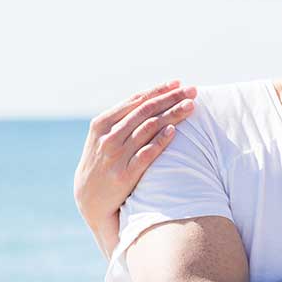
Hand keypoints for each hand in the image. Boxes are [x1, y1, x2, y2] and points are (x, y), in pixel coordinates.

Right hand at [74, 81, 196, 230]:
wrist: (89, 198)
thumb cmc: (103, 161)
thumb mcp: (104, 136)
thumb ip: (122, 119)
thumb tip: (151, 98)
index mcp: (102, 123)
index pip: (136, 101)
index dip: (159, 91)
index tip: (179, 83)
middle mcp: (108, 137)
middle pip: (145, 111)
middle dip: (171, 98)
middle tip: (193, 91)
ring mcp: (116, 156)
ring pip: (148, 129)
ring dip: (172, 115)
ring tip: (190, 106)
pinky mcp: (124, 175)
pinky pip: (146, 154)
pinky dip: (160, 141)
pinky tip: (174, 131)